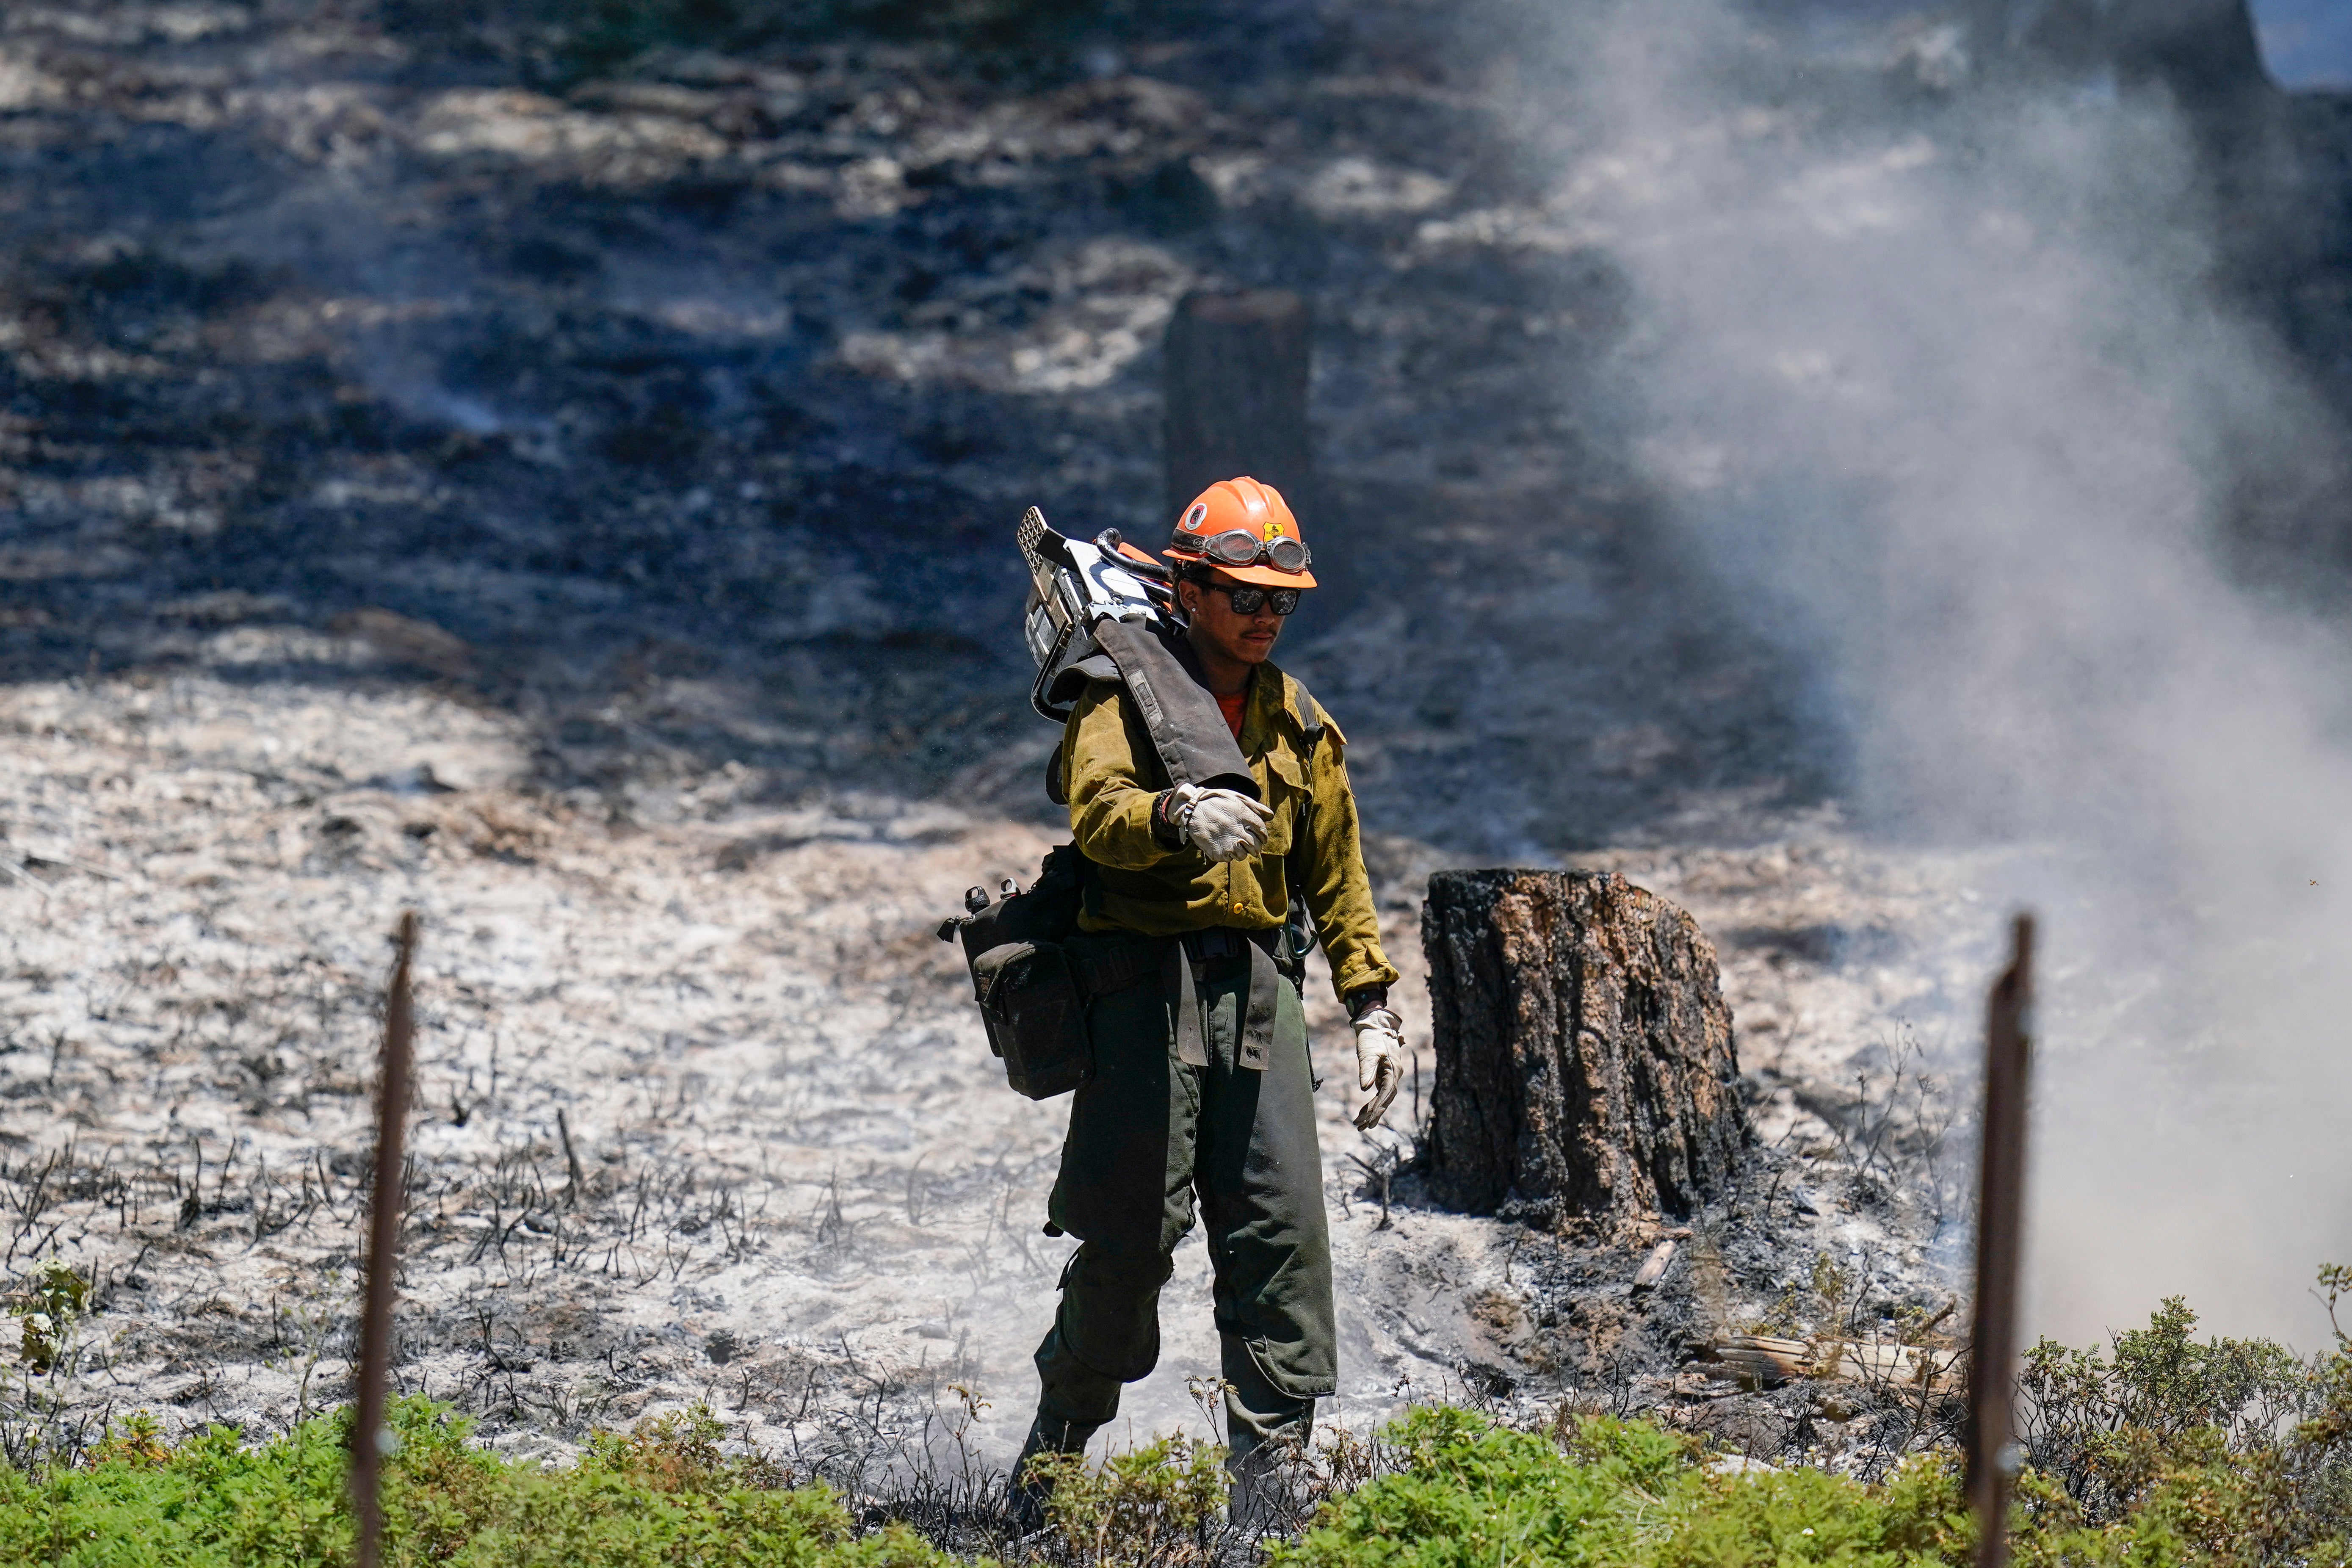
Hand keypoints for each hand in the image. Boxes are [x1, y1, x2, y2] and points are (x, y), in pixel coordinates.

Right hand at [1167, 782, 1270, 862]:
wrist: (1191, 810)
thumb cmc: (1215, 802)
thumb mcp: (1235, 798)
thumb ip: (1254, 807)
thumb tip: (1270, 816)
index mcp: (1245, 816)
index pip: (1262, 832)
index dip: (1262, 836)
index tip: (1259, 837)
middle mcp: (1238, 830)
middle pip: (1255, 846)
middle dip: (1254, 847)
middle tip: (1248, 845)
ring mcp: (1228, 843)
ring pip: (1243, 855)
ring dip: (1240, 852)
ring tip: (1232, 844)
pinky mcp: (1218, 853)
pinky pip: (1229, 859)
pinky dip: (1227, 855)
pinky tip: (1221, 845)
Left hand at [1351, 1007, 1403, 1129]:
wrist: (1375, 1025)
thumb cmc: (1371, 1037)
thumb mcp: (1367, 1053)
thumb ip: (1367, 1070)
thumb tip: (1365, 1089)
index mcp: (1394, 1070)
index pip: (1386, 1093)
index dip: (1377, 1106)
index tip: (1367, 1118)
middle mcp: (1395, 1075)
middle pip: (1386, 1100)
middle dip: (1374, 1114)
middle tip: (1361, 1128)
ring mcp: (1391, 1076)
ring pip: (1384, 1099)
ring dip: (1373, 1112)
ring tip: (1360, 1126)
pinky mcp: (1385, 1076)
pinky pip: (1380, 1094)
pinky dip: (1373, 1103)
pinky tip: (1365, 1113)